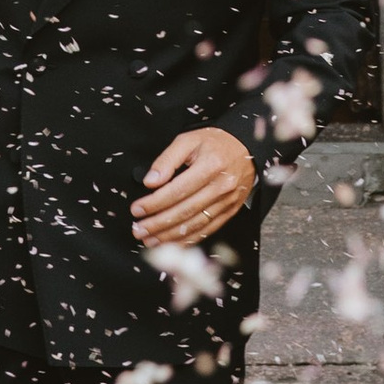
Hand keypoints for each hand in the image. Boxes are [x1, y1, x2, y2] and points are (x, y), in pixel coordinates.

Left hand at [133, 126, 255, 247]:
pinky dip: (189, 239)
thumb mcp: (189, 140)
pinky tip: (172, 243)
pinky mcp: (230, 211)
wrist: (246, 148)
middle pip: (185, 211)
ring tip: (150, 240)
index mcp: (210, 166)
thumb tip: (150, 181)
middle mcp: (221, 186)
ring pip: (196, 224)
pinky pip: (208, 229)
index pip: (178, 190)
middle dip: (158, 224)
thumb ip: (167, 159)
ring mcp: (227, 202)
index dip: (155, 203)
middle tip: (138, 230)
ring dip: (170, 236)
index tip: (137, 210)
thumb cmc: (214, 143)